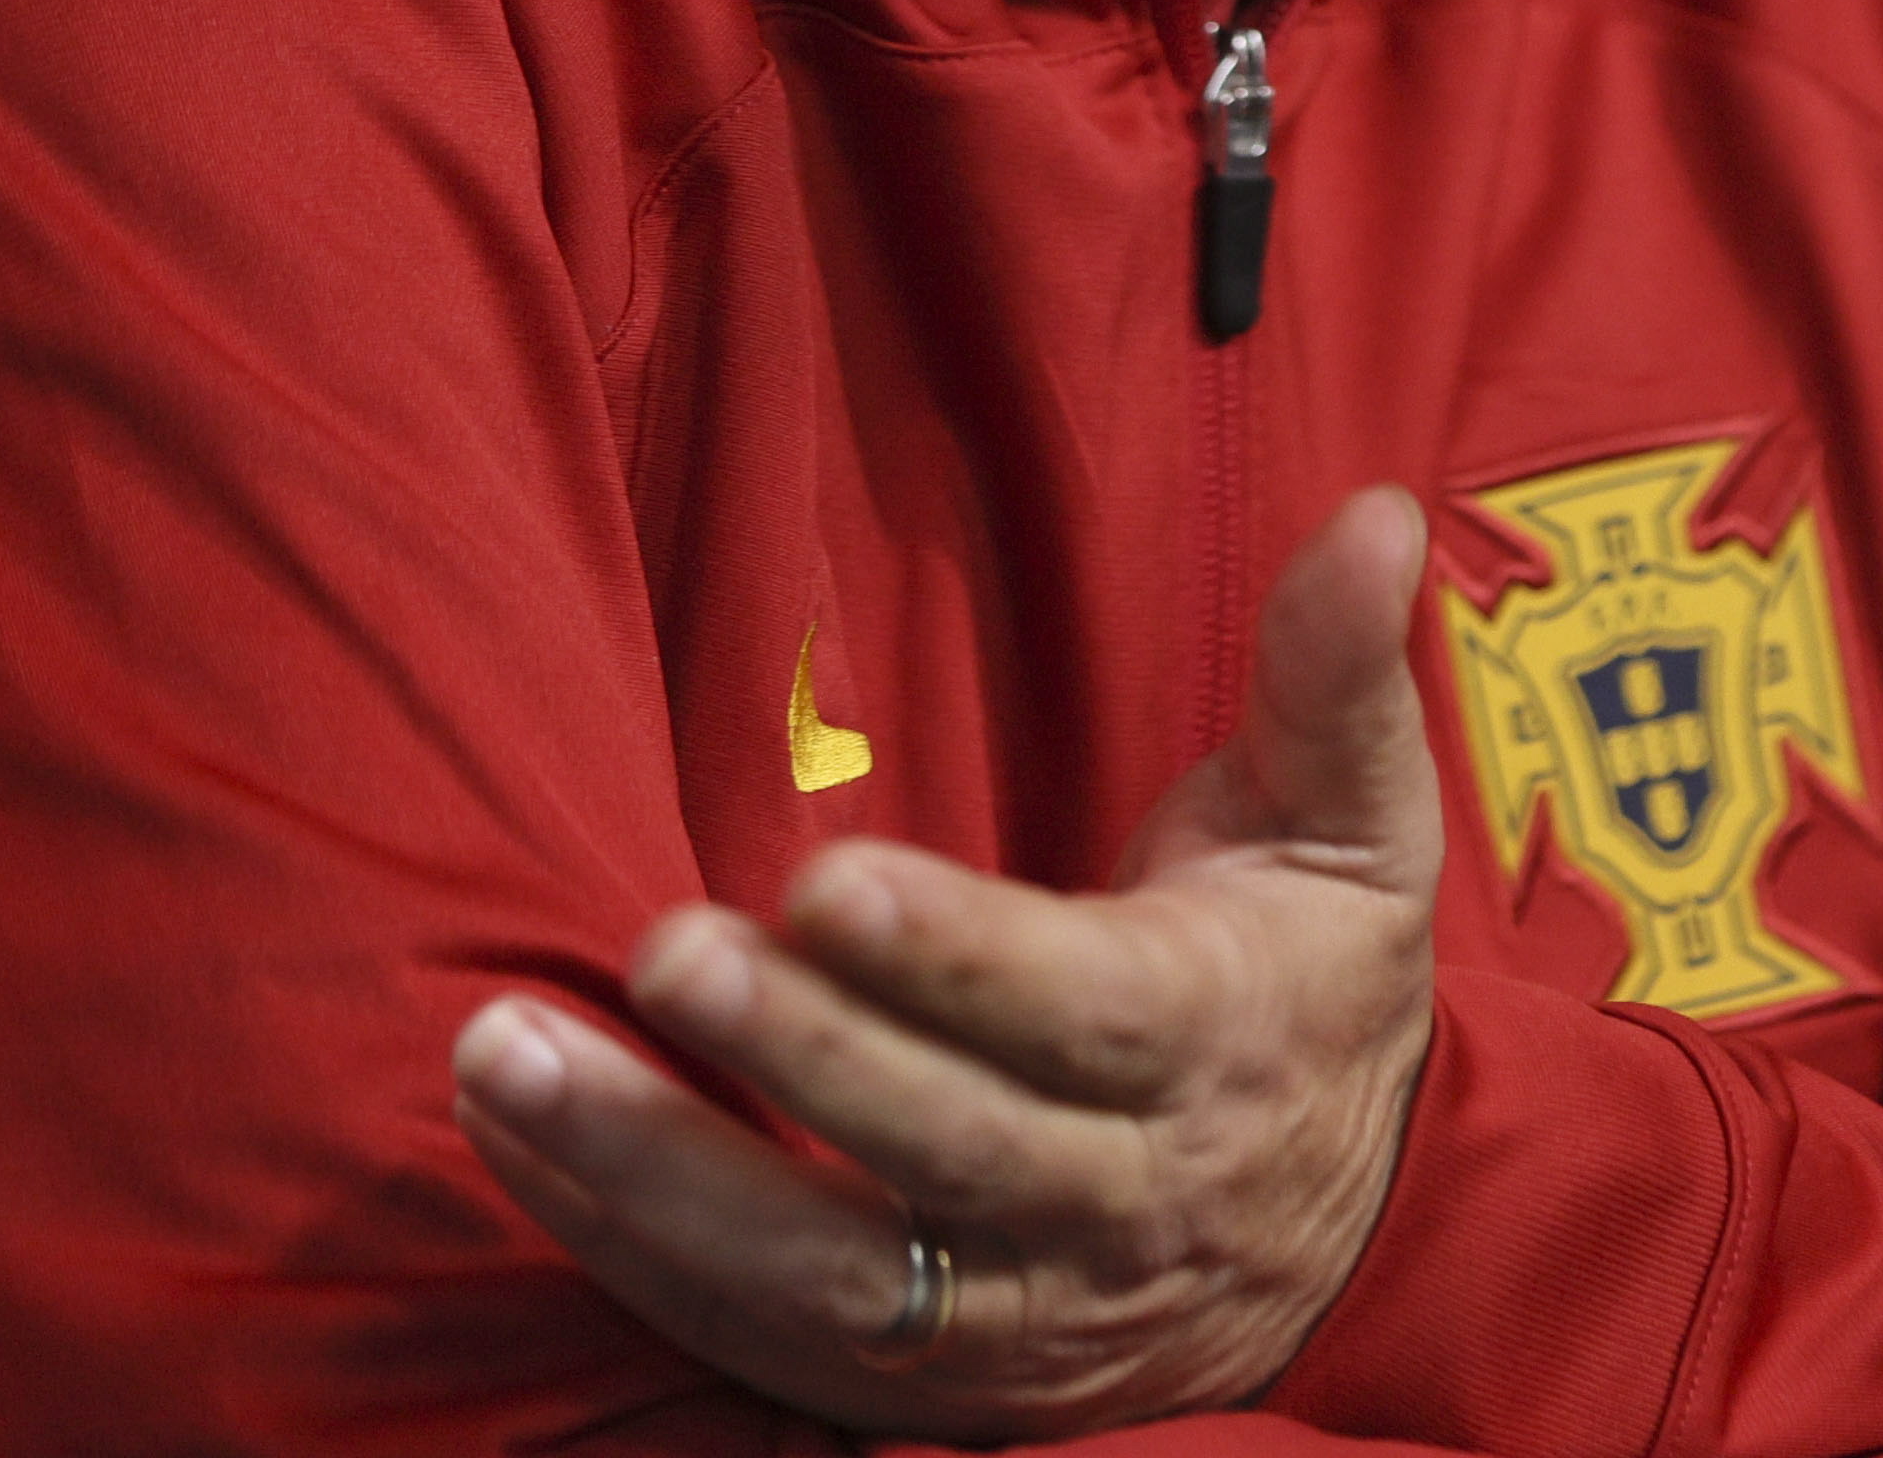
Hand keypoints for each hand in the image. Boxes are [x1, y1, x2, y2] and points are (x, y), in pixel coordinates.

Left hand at [451, 488, 1445, 1438]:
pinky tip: (526, 1152)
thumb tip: (1373, 513)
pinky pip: (766, 1350)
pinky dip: (634, 1261)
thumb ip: (1336, 673)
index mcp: (1215, 1043)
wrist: (1356, 1241)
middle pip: (944, 1149)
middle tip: (659, 952)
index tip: (824, 881)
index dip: (953, 958)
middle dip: (795, 1057)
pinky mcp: (932, 1390)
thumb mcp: (1359, 826)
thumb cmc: (1316, 984)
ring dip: (658, 1180)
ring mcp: (1018, 1318)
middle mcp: (1116, 1202)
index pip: (1081, 1012)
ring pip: (829, 1278)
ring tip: (508, 1061)